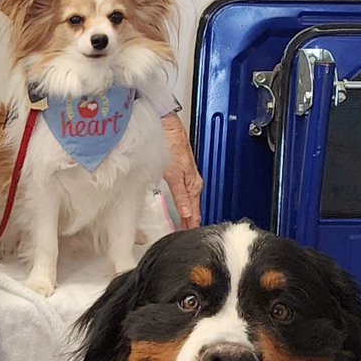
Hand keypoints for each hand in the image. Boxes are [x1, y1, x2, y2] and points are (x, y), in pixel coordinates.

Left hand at [161, 113, 202, 229]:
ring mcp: (186, 175)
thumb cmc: (171, 143)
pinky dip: (184, 201)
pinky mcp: (180, 170)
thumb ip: (180, 194)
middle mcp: (192, 180)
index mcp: (193, 183)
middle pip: (193, 207)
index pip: (195, 210)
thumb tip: (188, 213)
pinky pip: (184, 191)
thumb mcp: (173, 174)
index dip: (192, 224)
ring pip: (190, 199)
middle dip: (191, 221)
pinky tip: (181, 205)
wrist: (166, 125)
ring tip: (184, 225)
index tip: (188, 235)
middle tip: (185, 234)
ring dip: (188, 212)